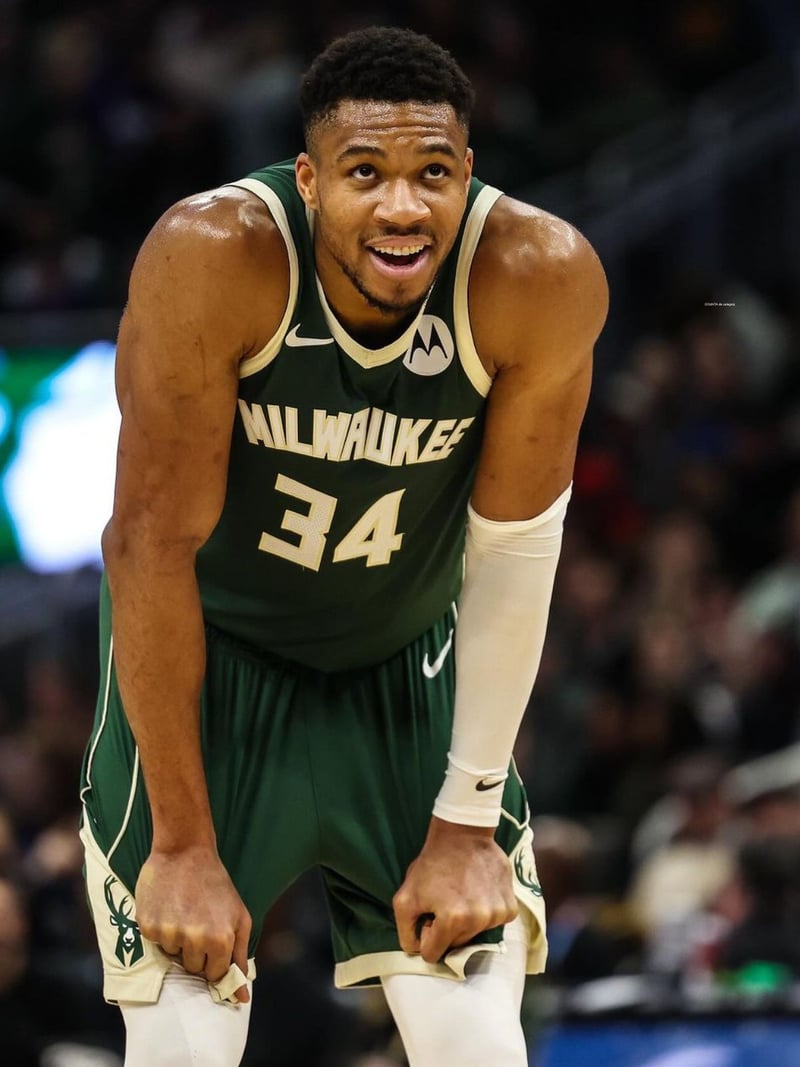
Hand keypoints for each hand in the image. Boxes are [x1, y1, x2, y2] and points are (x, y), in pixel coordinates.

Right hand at [134, 846, 251, 1001]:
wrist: (184, 851)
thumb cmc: (216, 883)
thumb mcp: (239, 917)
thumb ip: (240, 958)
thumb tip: (240, 998)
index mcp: (220, 941)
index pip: (215, 975)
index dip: (214, 960)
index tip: (213, 943)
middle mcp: (193, 941)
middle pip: (192, 968)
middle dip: (196, 950)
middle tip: (198, 920)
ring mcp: (168, 934)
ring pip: (173, 955)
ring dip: (178, 939)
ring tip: (184, 910)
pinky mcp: (147, 927)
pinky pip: (155, 941)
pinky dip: (161, 928)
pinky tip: (168, 906)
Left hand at [392, 817, 517, 963]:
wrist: (463, 834)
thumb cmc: (432, 864)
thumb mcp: (405, 896)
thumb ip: (405, 931)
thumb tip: (418, 951)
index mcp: (452, 920)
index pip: (433, 954)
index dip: (426, 936)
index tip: (428, 917)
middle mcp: (479, 921)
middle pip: (455, 945)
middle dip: (446, 929)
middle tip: (443, 902)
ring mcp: (497, 915)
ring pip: (474, 935)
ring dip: (466, 921)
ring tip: (461, 895)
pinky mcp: (510, 908)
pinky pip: (492, 924)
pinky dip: (484, 914)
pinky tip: (477, 893)